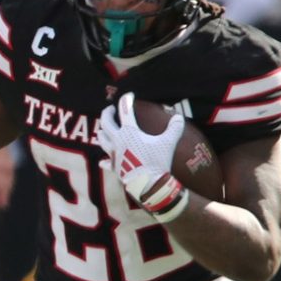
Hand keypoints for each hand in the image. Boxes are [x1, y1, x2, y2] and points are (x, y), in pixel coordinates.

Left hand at [96, 93, 188, 219]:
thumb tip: (179, 117)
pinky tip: (102, 161)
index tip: (129, 96)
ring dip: (102, 133)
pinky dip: (104, 161)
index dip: (126, 100)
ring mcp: (114, 155)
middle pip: (106, 122)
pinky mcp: (115, 168)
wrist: (148, 185)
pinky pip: (106, 163)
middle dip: (107, 113)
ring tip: (103, 130)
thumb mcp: (168, 143)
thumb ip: (174, 128)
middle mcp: (118, 141)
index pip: (125, 110)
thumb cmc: (158, 161)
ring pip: (101, 140)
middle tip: (110, 109)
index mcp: (129, 132)